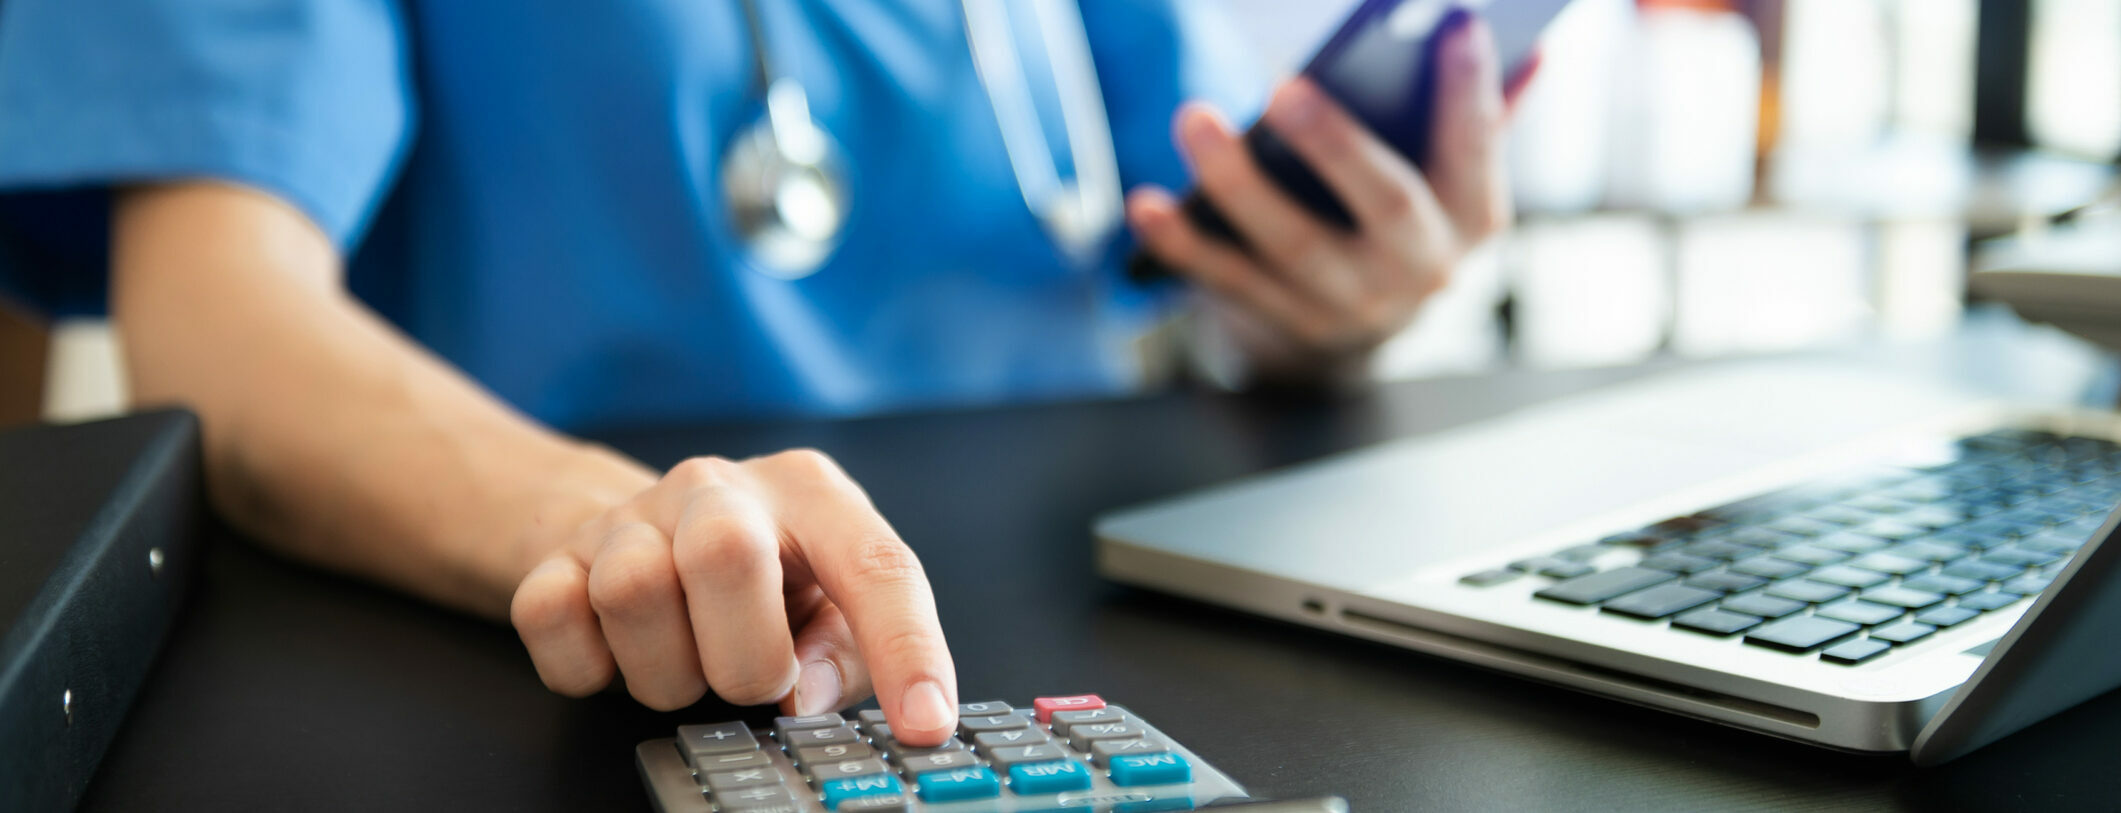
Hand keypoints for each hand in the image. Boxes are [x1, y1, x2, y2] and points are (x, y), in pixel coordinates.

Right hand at [509, 449, 959, 744]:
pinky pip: (551, 618)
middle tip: (753, 679)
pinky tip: (621, 654)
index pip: (876, 566)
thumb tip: (806, 697)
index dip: (906, 650)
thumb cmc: (766, 580)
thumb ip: (845, 655)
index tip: (924, 724)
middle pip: (725, 553)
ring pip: (631, 593)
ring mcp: (630, 515)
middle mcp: (719, 486)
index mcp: (812, 494)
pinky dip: (588, 666)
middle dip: (745, 654)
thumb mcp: (831, 608)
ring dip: (666, 670)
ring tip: (688, 661)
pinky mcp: (555, 553)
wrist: (648, 530)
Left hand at [1126, 16, 1535, 380]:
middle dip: (1337, 146)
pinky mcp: (1289, 322)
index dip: (1471, 90)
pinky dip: (1185, 245)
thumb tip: (1529, 49)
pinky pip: (1230, 281)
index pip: (1478, 146)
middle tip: (1286, 88)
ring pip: (1294, 245)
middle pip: (1384, 205)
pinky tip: (1146, 204)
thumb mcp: (1454, 172)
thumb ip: (1482, 113)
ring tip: (1193, 119)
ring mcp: (1353, 303)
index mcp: (1474, 215)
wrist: (1366, 329)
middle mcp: (1421, 267)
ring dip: (1239, 185)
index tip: (1456, 23)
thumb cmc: (1408, 214)